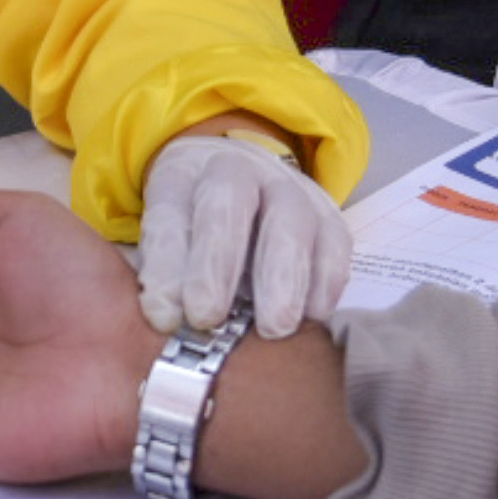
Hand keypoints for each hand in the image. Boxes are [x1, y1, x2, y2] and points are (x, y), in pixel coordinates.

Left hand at [133, 130, 352, 336]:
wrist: (246, 185)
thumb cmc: (194, 229)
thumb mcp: (164, 241)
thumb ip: (163, 278)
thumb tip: (166, 322)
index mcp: (181, 175)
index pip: (169, 213)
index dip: (164, 265)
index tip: (163, 316)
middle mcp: (237, 170)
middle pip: (228, 201)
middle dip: (216, 263)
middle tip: (207, 317)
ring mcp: (289, 188)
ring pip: (289, 221)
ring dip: (281, 277)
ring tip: (273, 328)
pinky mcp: (328, 214)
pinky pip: (334, 244)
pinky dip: (324, 282)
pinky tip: (311, 317)